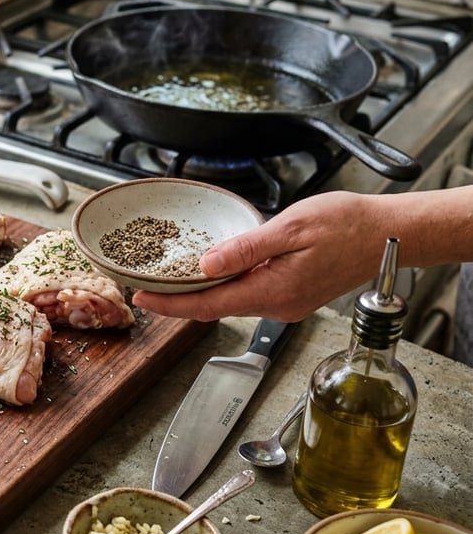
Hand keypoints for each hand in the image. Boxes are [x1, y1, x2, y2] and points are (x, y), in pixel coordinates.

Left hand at [132, 191, 388, 321]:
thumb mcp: (291, 228)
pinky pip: (249, 293)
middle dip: (179, 299)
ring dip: (202, 291)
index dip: (171, 304)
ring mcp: (286, 303)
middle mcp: (277, 305)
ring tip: (170, 277)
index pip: (208, 306)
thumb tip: (206, 264)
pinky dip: (226, 285)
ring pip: (232, 301)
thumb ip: (246, 249)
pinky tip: (213, 270)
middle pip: (215, 307)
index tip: (142, 298)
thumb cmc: (348, 225)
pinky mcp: (292, 294)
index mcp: (273, 292)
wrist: (390, 233)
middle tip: (146, 285)